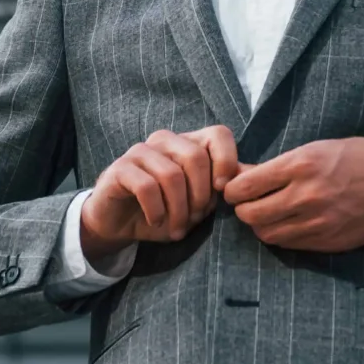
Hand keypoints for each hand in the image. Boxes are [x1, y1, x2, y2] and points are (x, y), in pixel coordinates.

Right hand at [80, 126, 240, 262]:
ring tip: (176, 228)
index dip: (226, 160)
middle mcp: (165, 141)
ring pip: (171, 175)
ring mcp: (140, 151)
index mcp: (188, 144)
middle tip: (194, 219)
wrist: (118, 223)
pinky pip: (146, 187)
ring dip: (178, 210)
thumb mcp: (196, 205)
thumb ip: (218, 191)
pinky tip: (155, 222)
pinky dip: (156, 211)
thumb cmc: (163, 211)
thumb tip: (246, 182)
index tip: (222, 192)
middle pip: (196, 156)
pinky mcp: (119, 168)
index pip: (218, 134)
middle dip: (200, 196)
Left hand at [224, 137, 363, 253]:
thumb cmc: (357, 158)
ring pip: (267, 233)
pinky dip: (281, 235)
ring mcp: (316, 222)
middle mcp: (305, 196)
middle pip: (250, 214)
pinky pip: (289, 244)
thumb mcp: (316, 148)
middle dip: (242, 209)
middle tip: (247, 203)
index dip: (231, 189)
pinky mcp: (326, 240)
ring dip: (261, 224)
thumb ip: (278, 165)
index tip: (233, 188)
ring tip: (267, 214)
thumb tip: (243, 173)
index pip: (245, 186)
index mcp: (300, 165)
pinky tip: (288, 224)